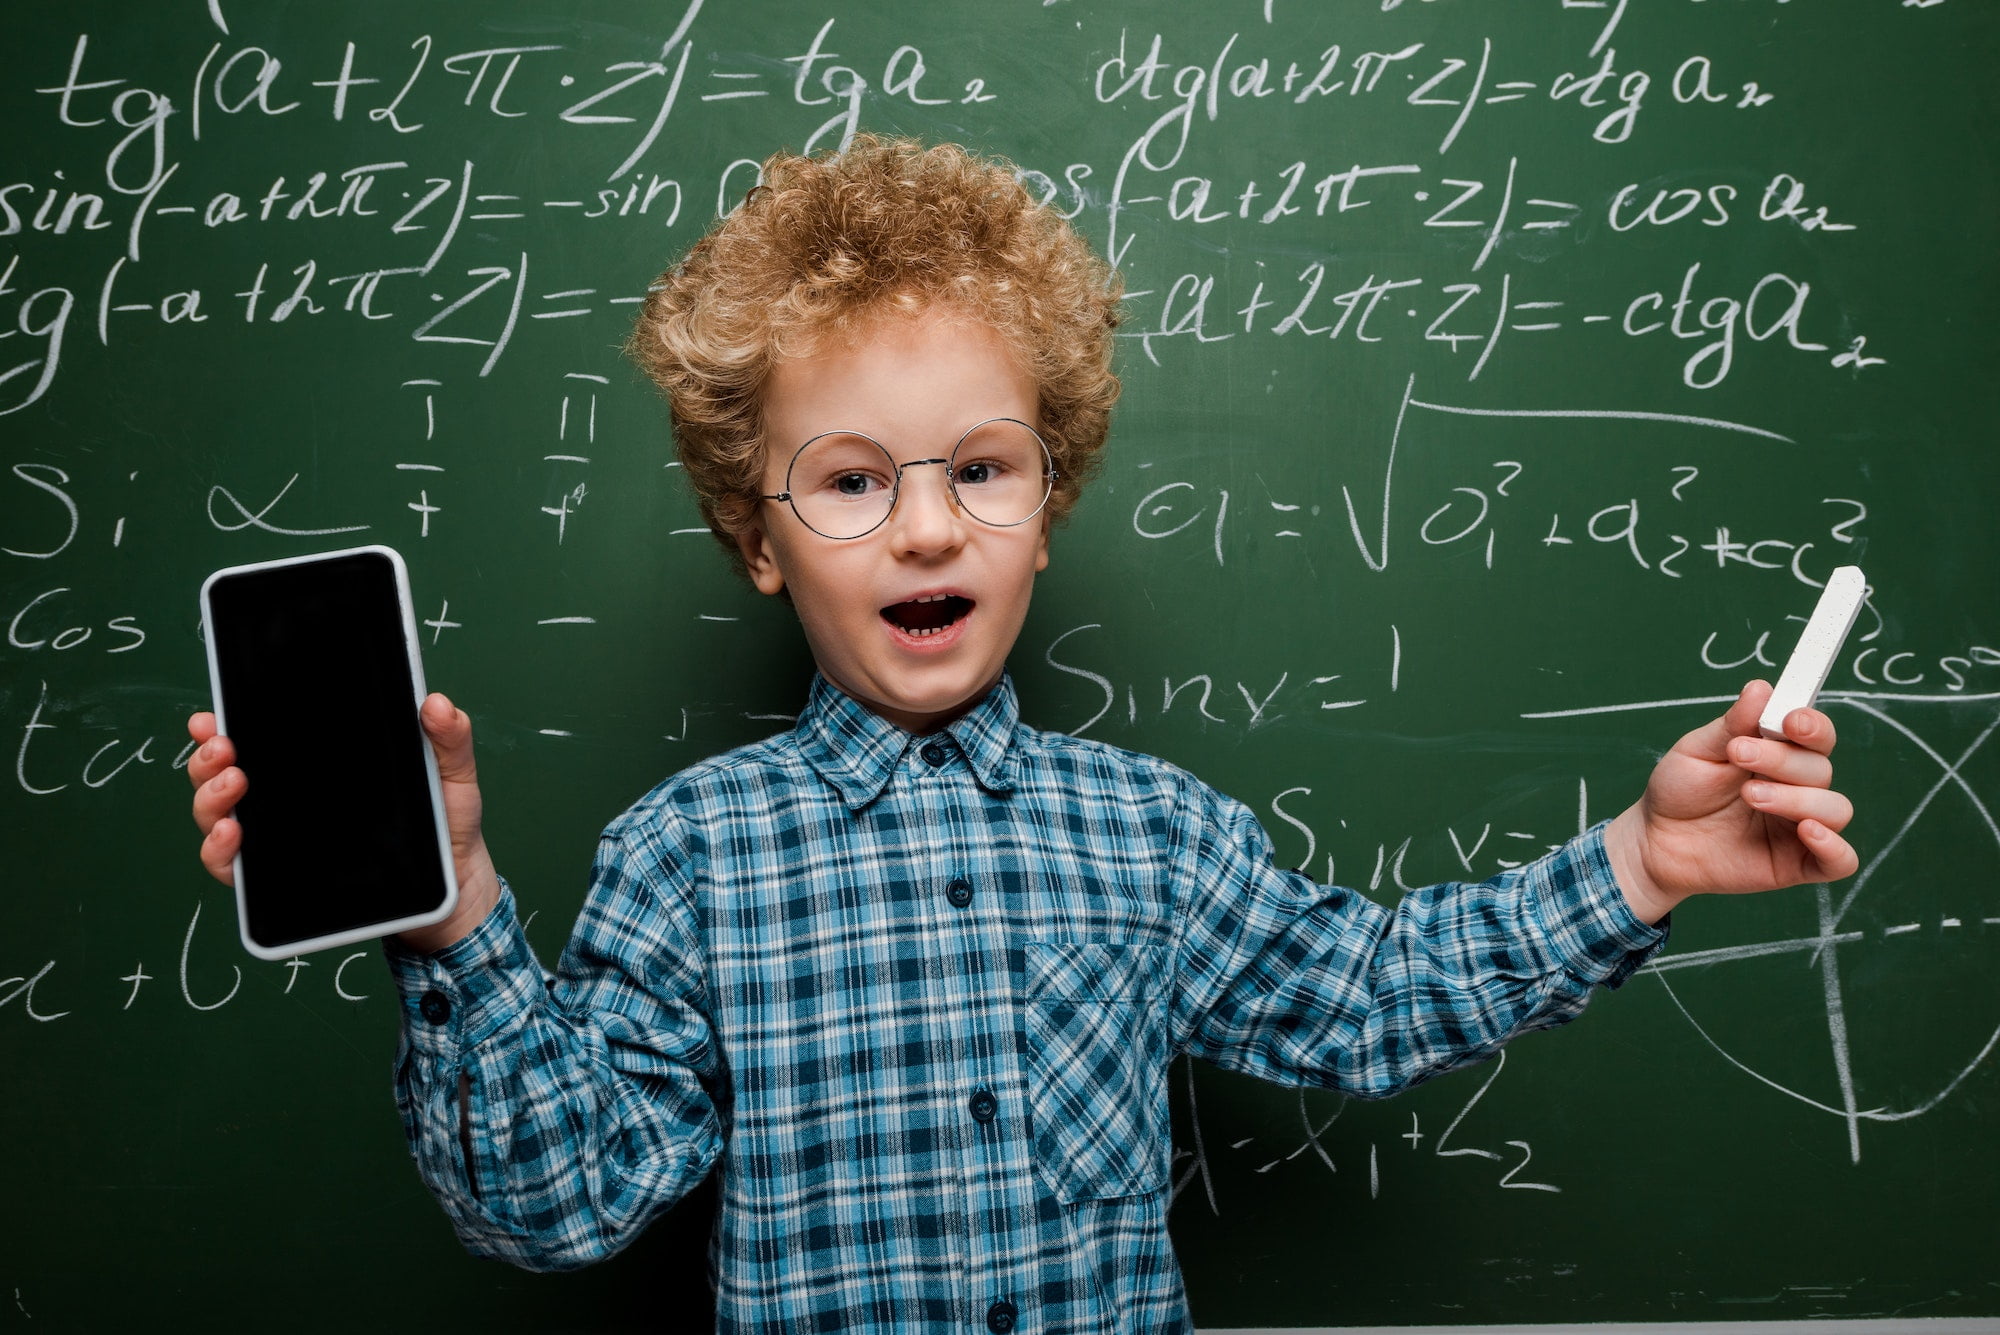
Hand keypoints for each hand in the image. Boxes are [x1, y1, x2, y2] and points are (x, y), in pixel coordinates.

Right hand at [185, 693, 502, 951]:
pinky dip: (219, 852)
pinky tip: (233, 834)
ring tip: (234, 783)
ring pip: (218, 816)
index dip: (225, 723)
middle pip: (224, 773)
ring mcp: (280, 839)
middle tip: (224, 748)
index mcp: (318, 766)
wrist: (455, 886)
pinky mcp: (282, 879)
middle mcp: (289, 800)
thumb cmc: (446, 823)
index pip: (261, 738)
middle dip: (208, 758)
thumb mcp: (452, 774)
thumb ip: (448, 737)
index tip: (210, 715)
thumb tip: (434, 703)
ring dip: (209, 798)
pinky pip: (233, 868)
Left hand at [1605, 679, 1858, 923]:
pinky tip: (1808, 831)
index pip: (1816, 735)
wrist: (1655, 842)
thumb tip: (1761, 687)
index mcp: (1779, 754)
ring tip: (1751, 796)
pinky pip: (1840, 861)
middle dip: (1783, 761)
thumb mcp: (1697, 751)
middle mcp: (1798, 787)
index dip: (1812, 725)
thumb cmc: (1679, 790)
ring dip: (1797, 799)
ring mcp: (1800, 826)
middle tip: (1738, 756)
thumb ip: (1733, 725)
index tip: (1789, 721)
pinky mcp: (1797, 864)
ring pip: (1835, 808)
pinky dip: (1834, 846)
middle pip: (1821, 768)